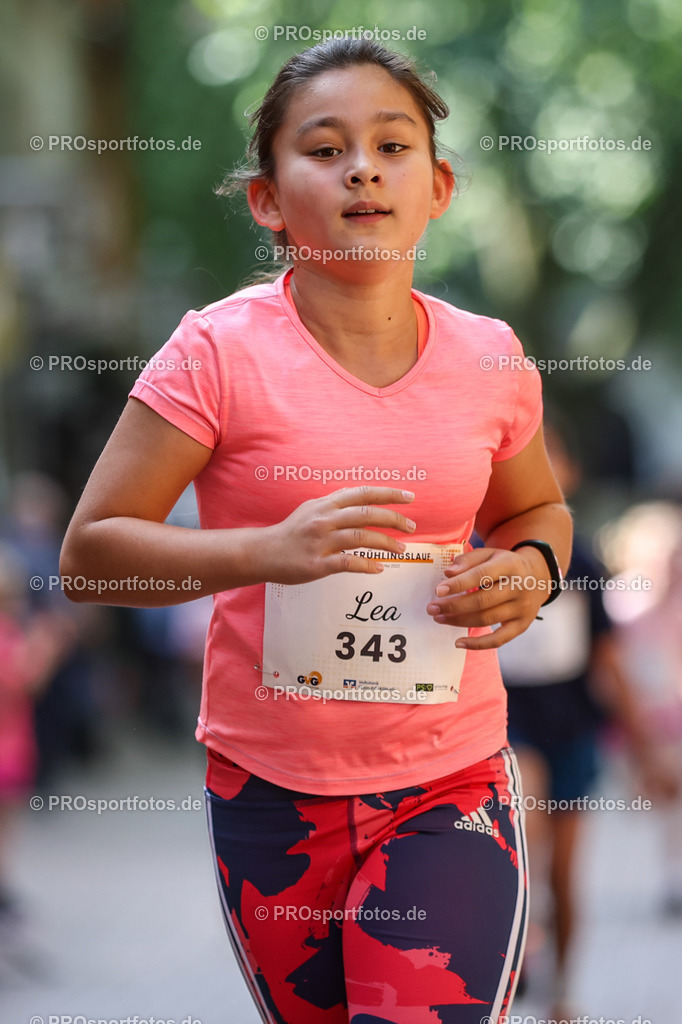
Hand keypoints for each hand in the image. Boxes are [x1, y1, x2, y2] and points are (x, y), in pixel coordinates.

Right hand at [260, 486, 415, 584]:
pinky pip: (348, 563)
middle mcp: (324, 519)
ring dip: (385, 543)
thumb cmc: (291, 531)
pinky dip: (367, 565)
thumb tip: (360, 497)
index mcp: (326, 504)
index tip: (410, 497)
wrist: (263, 552)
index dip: (389, 494)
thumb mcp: (312, 508)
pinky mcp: (317, 564)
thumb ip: (336, 503)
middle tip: (412, 527)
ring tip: (401, 548)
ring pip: (360, 538)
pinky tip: (379, 568)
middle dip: (393, 519)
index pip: (363, 493)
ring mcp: (320, 541)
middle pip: (366, 514)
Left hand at [426, 545, 549, 649]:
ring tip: (439, 618)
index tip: (438, 590)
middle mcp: (519, 588)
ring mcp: (522, 609)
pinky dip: (478, 644)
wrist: (538, 577)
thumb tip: (448, 573)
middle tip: (432, 608)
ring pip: (487, 619)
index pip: (482, 575)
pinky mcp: (522, 625)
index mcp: (510, 565)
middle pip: (483, 600)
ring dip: (459, 621)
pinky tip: (458, 642)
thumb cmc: (505, 565)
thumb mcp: (490, 554)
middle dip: (454, 606)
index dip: (459, 584)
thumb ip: (468, 560)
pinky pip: (499, 639)